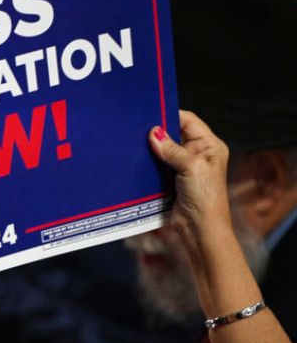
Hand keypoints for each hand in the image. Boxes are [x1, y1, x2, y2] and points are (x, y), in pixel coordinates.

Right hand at [148, 110, 232, 249]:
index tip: (150, 114)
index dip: (170, 115)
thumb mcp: (191, 167)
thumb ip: (172, 149)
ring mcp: (183, 167)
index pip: (188, 120)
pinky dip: (147, 162)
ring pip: (163, 149)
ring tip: (133, 142)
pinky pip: (157, 165)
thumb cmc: (205, 198)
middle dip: (158, 131)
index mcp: (209, 146)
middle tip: (137, 128)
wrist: (199, 229)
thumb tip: (153, 133)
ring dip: (151, 148)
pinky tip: (135, 159)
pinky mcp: (171, 179)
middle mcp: (197, 153)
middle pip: (174, 134)